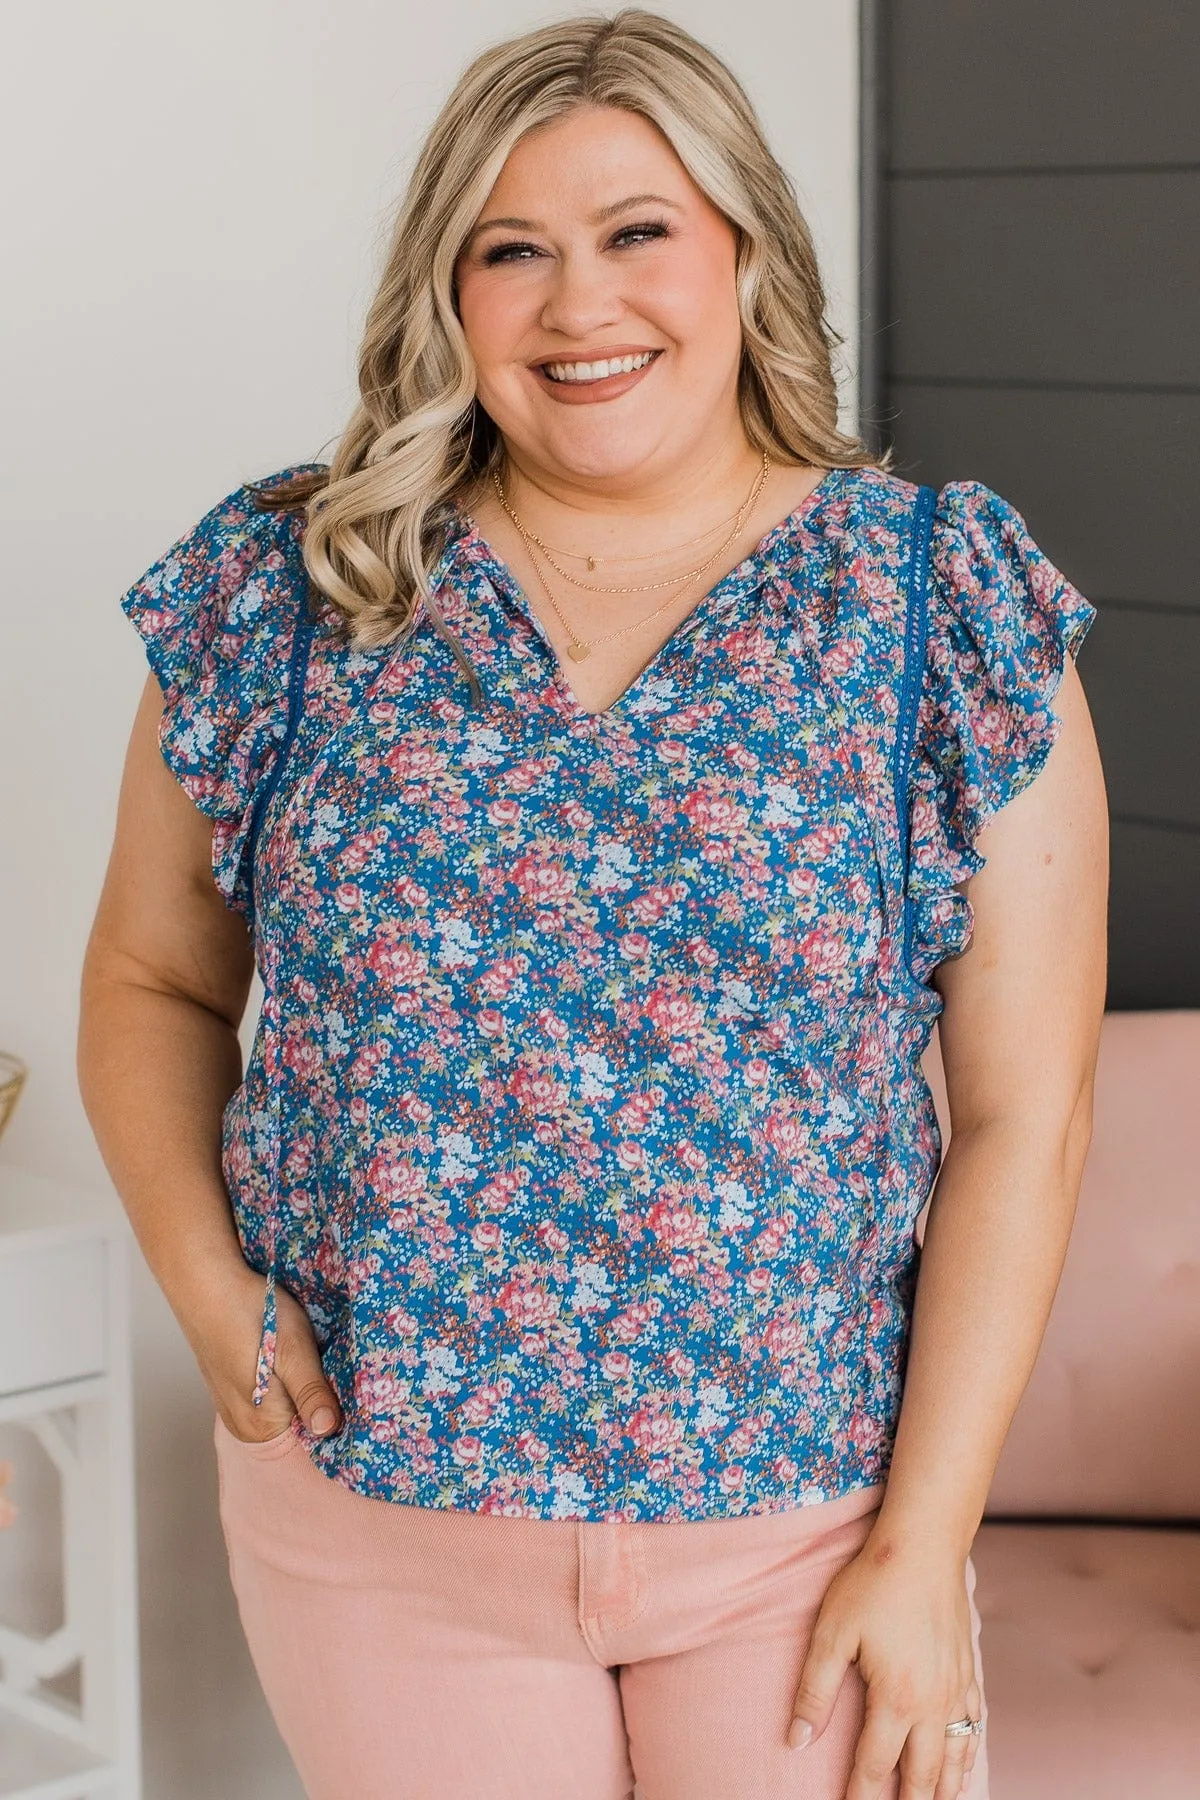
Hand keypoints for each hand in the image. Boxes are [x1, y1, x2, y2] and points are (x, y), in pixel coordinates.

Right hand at [176, 1261, 343, 1446]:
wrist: (207, 1283)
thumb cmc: (253, 1314)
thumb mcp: (294, 1351)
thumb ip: (311, 1394)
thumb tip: (328, 1431)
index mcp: (260, 1427)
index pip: (311, 1441)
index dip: (338, 1422)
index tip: (359, 1400)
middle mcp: (244, 1426)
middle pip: (299, 1427)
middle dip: (323, 1405)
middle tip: (340, 1373)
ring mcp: (236, 1407)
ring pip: (286, 1409)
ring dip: (306, 1390)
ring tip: (319, 1360)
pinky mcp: (234, 1387)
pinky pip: (271, 1396)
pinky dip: (288, 1380)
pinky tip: (292, 1356)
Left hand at [787, 1526, 982, 1799]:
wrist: (925, 1544)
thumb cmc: (873, 1583)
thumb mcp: (832, 1633)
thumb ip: (814, 1690)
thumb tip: (796, 1739)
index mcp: (897, 1699)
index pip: (875, 1767)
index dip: (860, 1798)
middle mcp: (933, 1704)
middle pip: (923, 1776)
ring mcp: (957, 1689)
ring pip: (956, 1759)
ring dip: (944, 1790)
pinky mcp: (969, 1671)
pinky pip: (975, 1727)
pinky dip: (968, 1755)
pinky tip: (963, 1764)